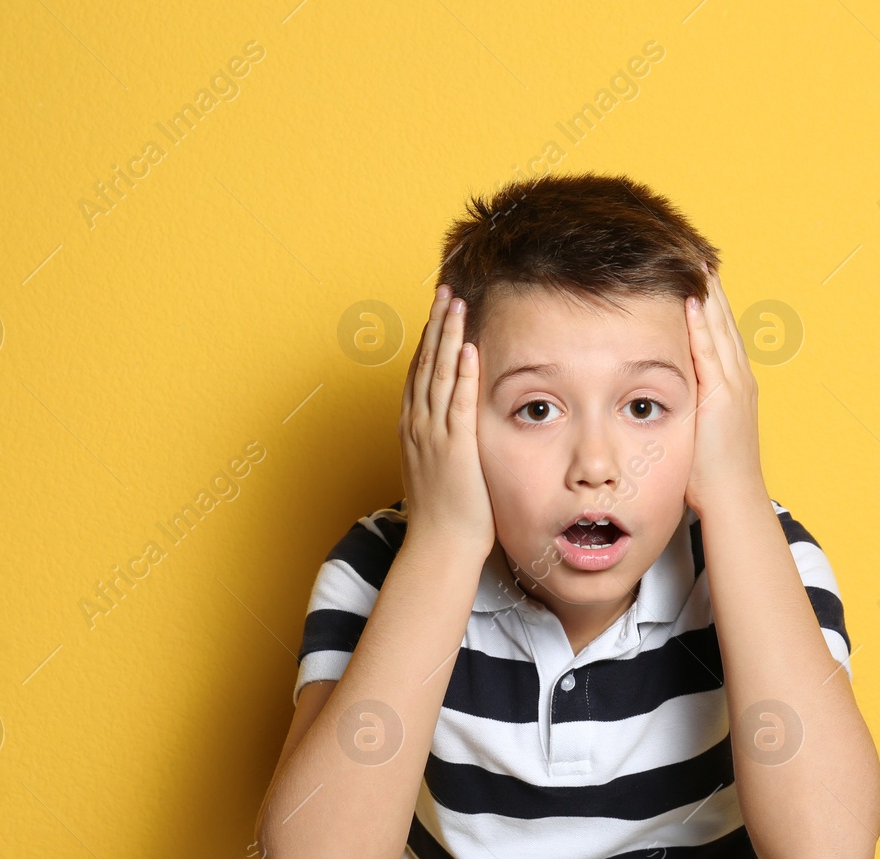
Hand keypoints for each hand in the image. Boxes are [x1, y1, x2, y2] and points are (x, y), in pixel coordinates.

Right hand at [399, 285, 495, 562]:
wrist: (440, 546)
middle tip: (445, 291)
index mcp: (413, 428)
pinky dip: (461, 374)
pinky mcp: (454, 447)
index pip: (418, 373)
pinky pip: (457, 403)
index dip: (428, 339)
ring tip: (455, 303)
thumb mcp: (440, 469)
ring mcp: (433, 435)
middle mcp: (417, 426)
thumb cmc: (445, 515)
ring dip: (447, 336)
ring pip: (438, 374)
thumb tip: (456, 432)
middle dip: (435, 324)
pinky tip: (467, 348)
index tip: (437, 311)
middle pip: (424, 363)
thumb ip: (445, 443)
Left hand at [683, 265, 767, 518]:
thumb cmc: (711, 473)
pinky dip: (702, 324)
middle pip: (724, 321)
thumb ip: (690, 405)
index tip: (698, 273)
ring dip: (709, 295)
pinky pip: (712, 352)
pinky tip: (693, 301)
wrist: (732, 497)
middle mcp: (738, 378)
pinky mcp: (723, 396)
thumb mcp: (701, 429)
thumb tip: (664, 394)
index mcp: (734, 384)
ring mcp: (733, 385)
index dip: (711, 302)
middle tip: (700, 253)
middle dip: (713, 287)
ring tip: (697, 262)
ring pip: (720, 329)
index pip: (721, 333)